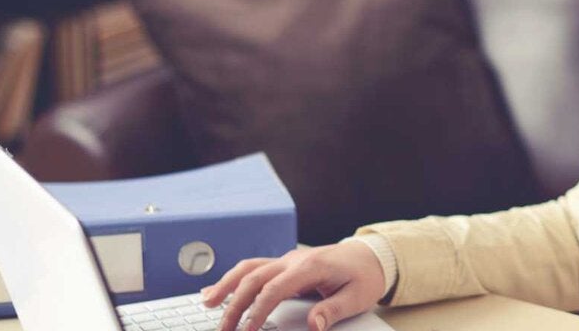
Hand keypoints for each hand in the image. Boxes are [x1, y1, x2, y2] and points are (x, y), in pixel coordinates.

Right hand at [202, 241, 387, 330]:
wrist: (371, 255)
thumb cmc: (364, 276)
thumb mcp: (357, 297)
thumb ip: (333, 310)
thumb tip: (314, 325)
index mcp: (310, 267)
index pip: (274, 289)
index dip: (258, 311)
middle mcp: (294, 260)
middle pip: (254, 279)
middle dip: (234, 304)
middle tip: (222, 329)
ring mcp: (287, 260)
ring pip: (249, 269)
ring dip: (226, 285)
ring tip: (207, 304)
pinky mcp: (284, 264)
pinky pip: (254, 268)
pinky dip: (234, 278)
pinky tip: (217, 290)